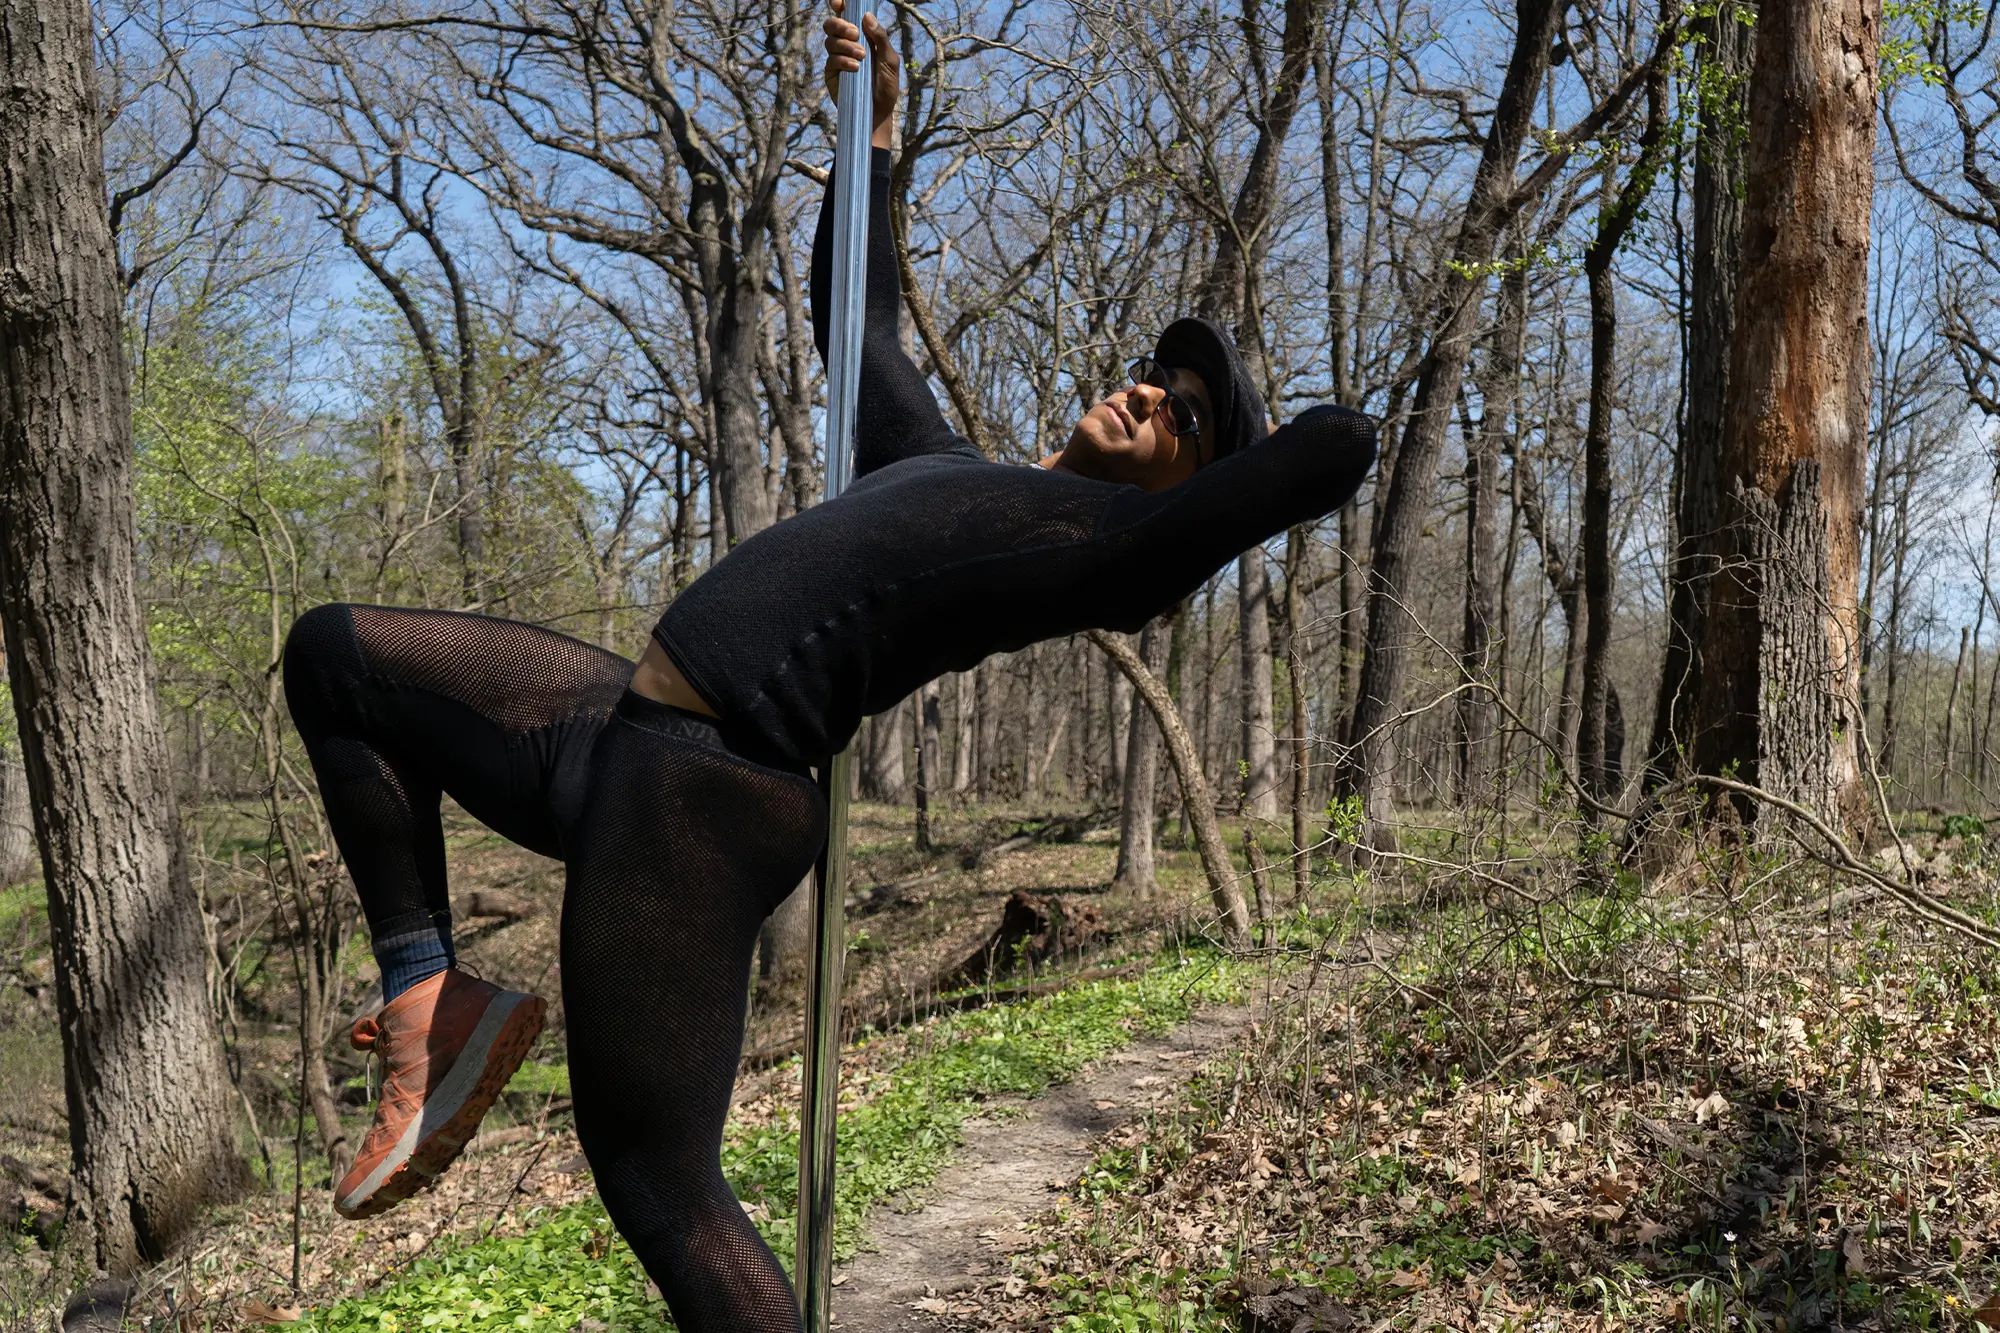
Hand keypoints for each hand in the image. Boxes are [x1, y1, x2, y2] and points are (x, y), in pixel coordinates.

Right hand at [822, 0, 898, 147]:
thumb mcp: (890, 61)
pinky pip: (831, 60)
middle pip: (832, 24)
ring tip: (861, 57)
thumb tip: (866, 16)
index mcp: (861, 37)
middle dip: (841, 24)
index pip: (846, 15)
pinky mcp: (831, 74)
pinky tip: (855, 68)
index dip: (840, 5)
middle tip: (855, 34)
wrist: (878, 113)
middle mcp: (846, 44)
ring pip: (830, 40)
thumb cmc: (886, 87)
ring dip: (846, 45)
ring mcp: (837, 58)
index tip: (840, 1)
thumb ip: (880, 38)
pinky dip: (843, 61)